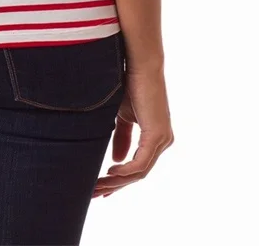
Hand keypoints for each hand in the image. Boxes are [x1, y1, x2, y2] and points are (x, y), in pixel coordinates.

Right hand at [92, 64, 173, 197]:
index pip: (137, 166)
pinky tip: (110, 172)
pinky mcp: (157, 136)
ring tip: (97, 186)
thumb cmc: (131, 85)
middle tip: (95, 192)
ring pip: (139, 172)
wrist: (140, 65)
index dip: (119, 179)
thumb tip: (116, 160)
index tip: (101, 187)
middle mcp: (162, 141)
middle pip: (138, 173)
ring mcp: (162, 140)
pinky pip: (140, 163)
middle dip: (115, 185)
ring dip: (116, 181)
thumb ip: (122, 138)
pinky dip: (124, 171)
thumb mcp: (123, 116)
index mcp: (155, 137)